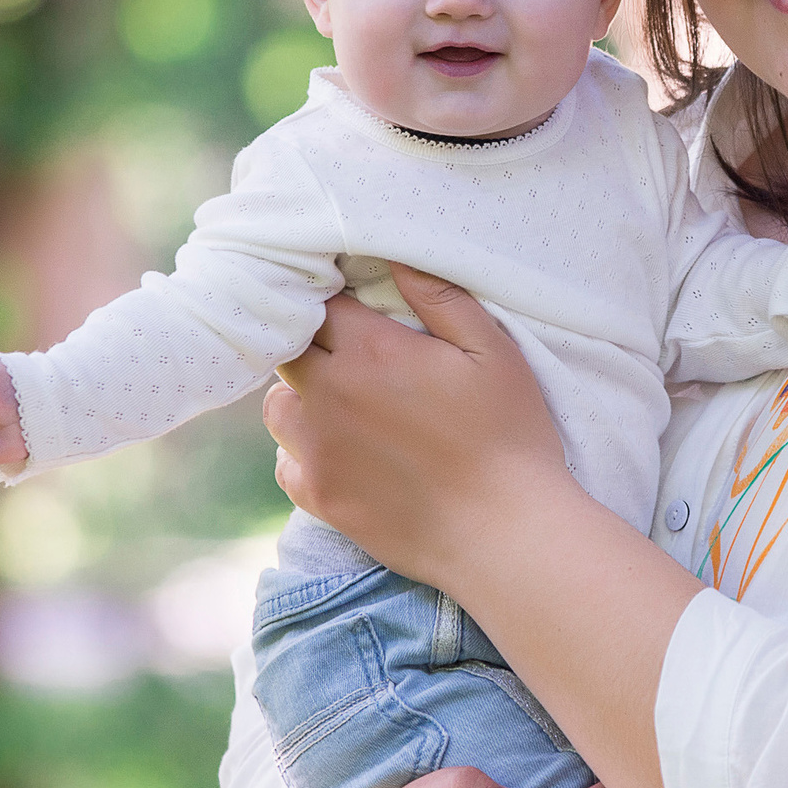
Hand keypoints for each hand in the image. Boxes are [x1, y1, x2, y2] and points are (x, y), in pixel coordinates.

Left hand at [263, 266, 575, 584]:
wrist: (505, 534)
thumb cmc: (509, 436)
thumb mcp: (492, 351)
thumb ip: (440, 297)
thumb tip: (393, 253)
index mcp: (372, 352)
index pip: (321, 304)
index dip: (334, 300)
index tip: (353, 305)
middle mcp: (331, 397)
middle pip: (288, 349)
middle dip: (310, 343)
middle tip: (349, 352)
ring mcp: (319, 452)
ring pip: (278, 406)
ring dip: (301, 396)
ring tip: (342, 401)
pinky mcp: (321, 497)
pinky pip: (286, 462)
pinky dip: (303, 452)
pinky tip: (343, 452)